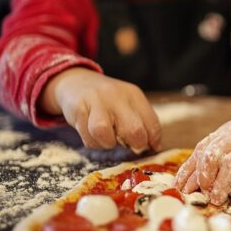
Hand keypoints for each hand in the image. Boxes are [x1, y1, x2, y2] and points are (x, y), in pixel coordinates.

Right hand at [41, 68, 160, 152]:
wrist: (75, 83)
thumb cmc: (106, 100)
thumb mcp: (127, 104)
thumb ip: (142, 123)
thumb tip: (155, 147)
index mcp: (133, 95)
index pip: (152, 123)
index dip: (152, 140)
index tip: (149, 147)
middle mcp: (117, 96)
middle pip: (134, 130)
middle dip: (134, 144)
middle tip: (128, 144)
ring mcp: (97, 101)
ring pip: (105, 133)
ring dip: (107, 143)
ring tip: (107, 136)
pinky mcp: (79, 109)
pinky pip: (88, 137)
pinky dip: (92, 141)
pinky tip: (91, 132)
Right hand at [174, 109, 230, 204]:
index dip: (222, 180)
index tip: (218, 199)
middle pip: (211, 155)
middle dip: (205, 179)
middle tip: (205, 198)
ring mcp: (220, 134)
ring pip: (200, 152)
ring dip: (192, 174)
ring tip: (185, 193)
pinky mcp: (213, 137)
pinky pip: (196, 151)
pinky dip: (187, 166)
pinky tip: (179, 182)